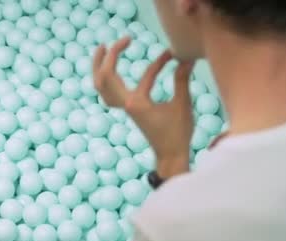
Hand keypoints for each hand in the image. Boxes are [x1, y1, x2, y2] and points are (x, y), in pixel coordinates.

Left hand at [93, 36, 194, 177]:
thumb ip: (181, 81)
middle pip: (105, 76)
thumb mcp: (182, 105)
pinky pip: (107, 94)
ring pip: (100, 86)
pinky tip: (110, 73)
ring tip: (104, 49)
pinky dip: (105, 81)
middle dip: (112, 55)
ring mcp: (124, 109)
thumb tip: (186, 59)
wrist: (169, 156)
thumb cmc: (177, 134)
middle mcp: (126, 105)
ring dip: (99, 66)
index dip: (161, 62)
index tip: (173, 54)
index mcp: (137, 103)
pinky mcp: (128, 111)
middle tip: (126, 40)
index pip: (147, 75)